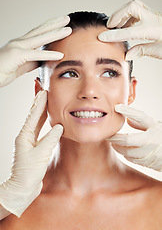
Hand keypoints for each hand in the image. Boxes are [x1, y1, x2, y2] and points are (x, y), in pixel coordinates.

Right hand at [0, 16, 71, 86]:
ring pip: (39, 39)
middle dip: (54, 24)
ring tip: (68, 30)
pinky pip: (35, 55)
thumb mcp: (21, 66)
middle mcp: (19, 43)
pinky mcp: (16, 56)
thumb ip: (31, 62)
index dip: (49, 28)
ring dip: (55, 33)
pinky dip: (48, 54)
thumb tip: (42, 61)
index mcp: (20, 45)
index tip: (60, 24)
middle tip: (67, 19)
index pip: (37, 33)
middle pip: (40, 31)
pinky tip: (60, 54)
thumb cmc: (2, 72)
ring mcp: (17, 48)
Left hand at [0, 90, 62, 217]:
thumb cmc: (29, 173)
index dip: (39, 103)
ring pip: (38, 124)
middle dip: (40, 104)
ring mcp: (30, 142)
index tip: (44, 92)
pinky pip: (42, 132)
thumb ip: (50, 139)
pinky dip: (47, 125)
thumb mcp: (41, 154)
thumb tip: (59, 127)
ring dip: (43, 113)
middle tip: (45, 93)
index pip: (34, 116)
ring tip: (48, 103)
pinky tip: (52, 122)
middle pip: (35, 117)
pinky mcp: (36, 148)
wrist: (23, 188)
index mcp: (24, 136)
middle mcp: (26, 137)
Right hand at [98, 0, 161, 59]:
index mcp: (154, 29)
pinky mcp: (154, 17)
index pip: (130, 31)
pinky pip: (138, 12)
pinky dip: (129, 18)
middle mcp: (154, 19)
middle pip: (132, 6)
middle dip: (118, 15)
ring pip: (134, 7)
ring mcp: (154, 16)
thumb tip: (128, 54)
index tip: (103, 37)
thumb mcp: (160, 52)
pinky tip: (126, 27)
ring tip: (116, 27)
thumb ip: (143, 50)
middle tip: (110, 26)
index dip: (114, 35)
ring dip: (122, 15)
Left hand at [108, 104, 161, 170]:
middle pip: (127, 140)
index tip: (117, 107)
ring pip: (128, 152)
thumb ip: (141, 123)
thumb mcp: (156, 127)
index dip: (128, 111)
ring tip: (114, 144)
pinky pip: (133, 160)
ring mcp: (151, 154)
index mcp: (155, 129)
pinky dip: (126, 155)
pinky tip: (124, 151)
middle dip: (115, 138)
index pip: (140, 117)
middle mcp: (153, 141)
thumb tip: (127, 119)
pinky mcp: (150, 163)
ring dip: (119, 148)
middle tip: (108, 135)